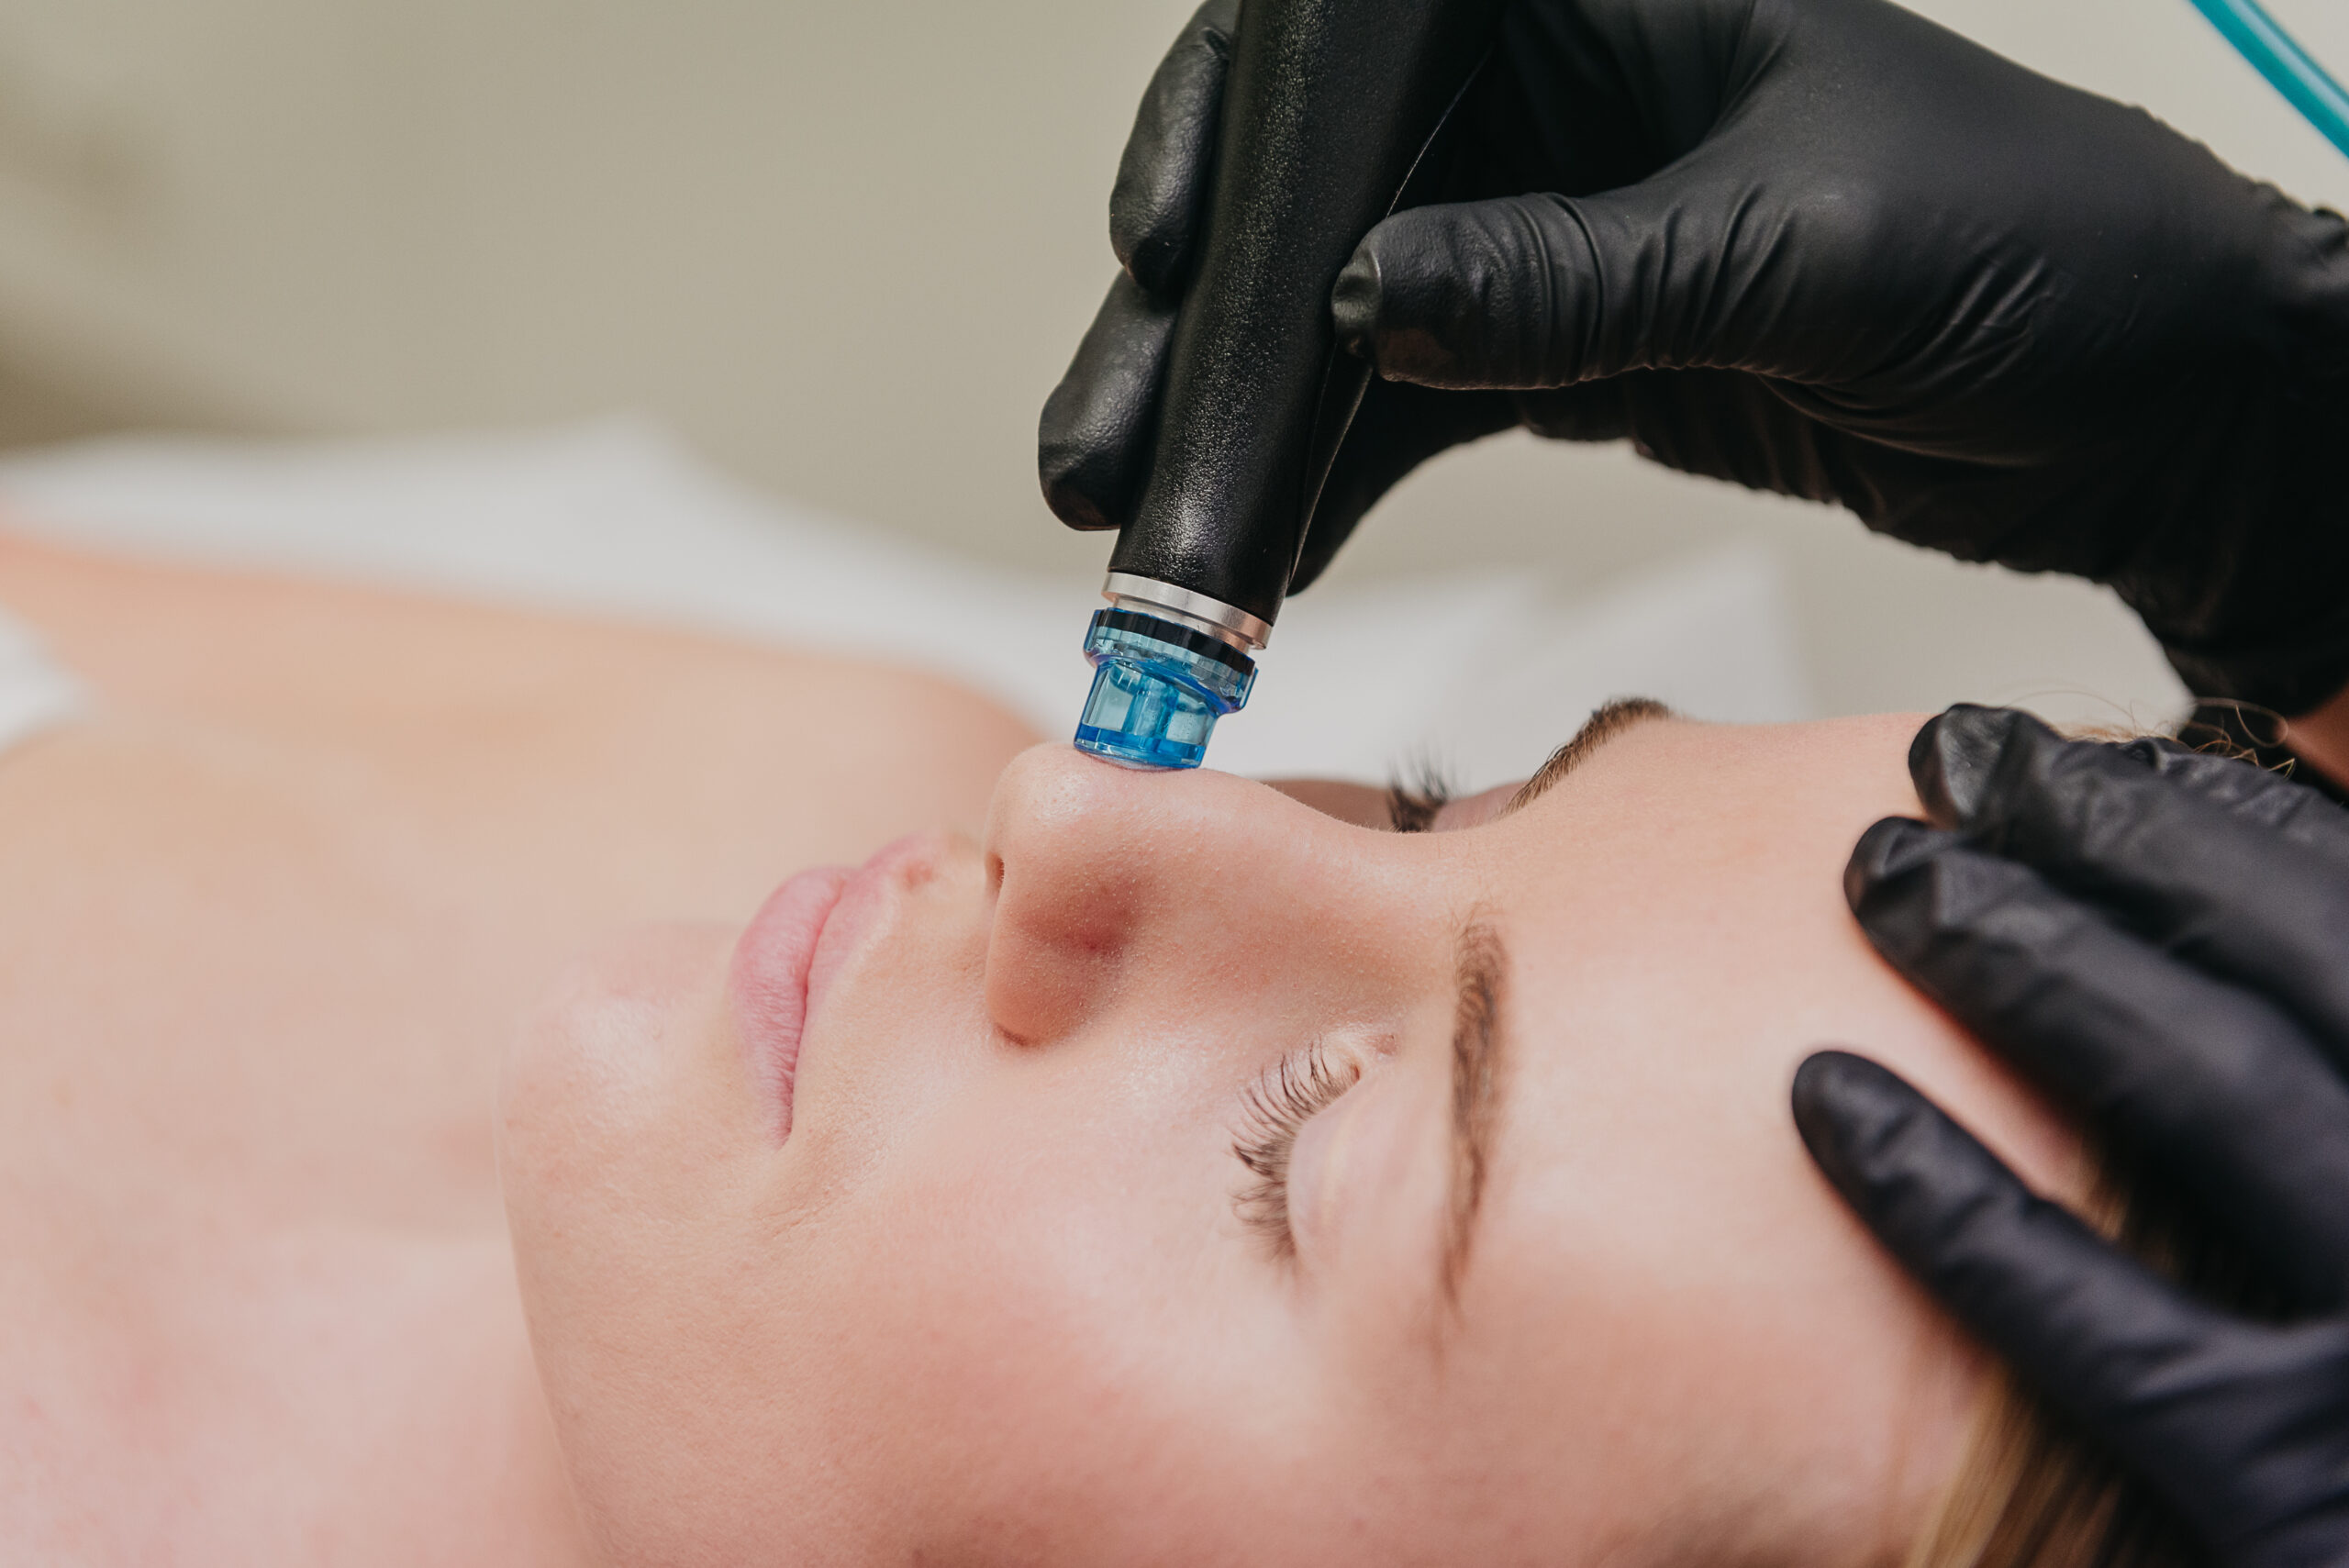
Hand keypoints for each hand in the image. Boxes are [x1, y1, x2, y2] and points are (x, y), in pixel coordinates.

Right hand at [1041, 0, 2348, 712]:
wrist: (2147, 406)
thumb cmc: (2043, 258)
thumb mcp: (1807, 253)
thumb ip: (1578, 276)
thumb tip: (1368, 304)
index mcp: (1596, 2)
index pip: (1361, 51)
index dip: (1242, 151)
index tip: (1163, 261)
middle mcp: (1553, 98)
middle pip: (1315, 194)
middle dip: (1205, 329)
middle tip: (1108, 457)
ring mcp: (1548, 225)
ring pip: (1341, 316)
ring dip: (1247, 428)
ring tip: (1153, 534)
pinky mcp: (1563, 341)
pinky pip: (1411, 405)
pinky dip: (1335, 478)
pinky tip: (1266, 542)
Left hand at [1794, 705, 2348, 1565]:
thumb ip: (2301, 1046)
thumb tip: (2219, 892)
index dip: (2217, 814)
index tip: (2071, 753)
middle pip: (2305, 957)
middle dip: (2117, 836)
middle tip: (1946, 765)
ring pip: (2212, 1094)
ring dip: (2032, 960)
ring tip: (1886, 882)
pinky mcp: (2298, 1514)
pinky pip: (2115, 1341)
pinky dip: (1963, 1211)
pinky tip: (1828, 1108)